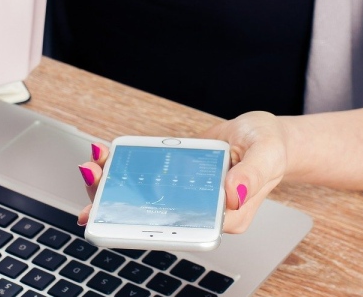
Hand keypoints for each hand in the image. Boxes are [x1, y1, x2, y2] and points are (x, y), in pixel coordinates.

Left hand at [77, 112, 289, 233]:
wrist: (264, 134)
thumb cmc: (270, 147)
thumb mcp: (266, 154)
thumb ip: (252, 174)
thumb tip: (232, 192)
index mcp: (223, 217)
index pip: (179, 228)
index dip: (144, 226)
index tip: (116, 214)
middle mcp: (201, 211)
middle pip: (153, 215)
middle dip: (116, 201)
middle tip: (93, 176)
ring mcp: (187, 194)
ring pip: (144, 197)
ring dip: (114, 184)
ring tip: (92, 166)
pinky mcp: (177, 177)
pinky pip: (148, 176)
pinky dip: (126, 168)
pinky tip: (108, 158)